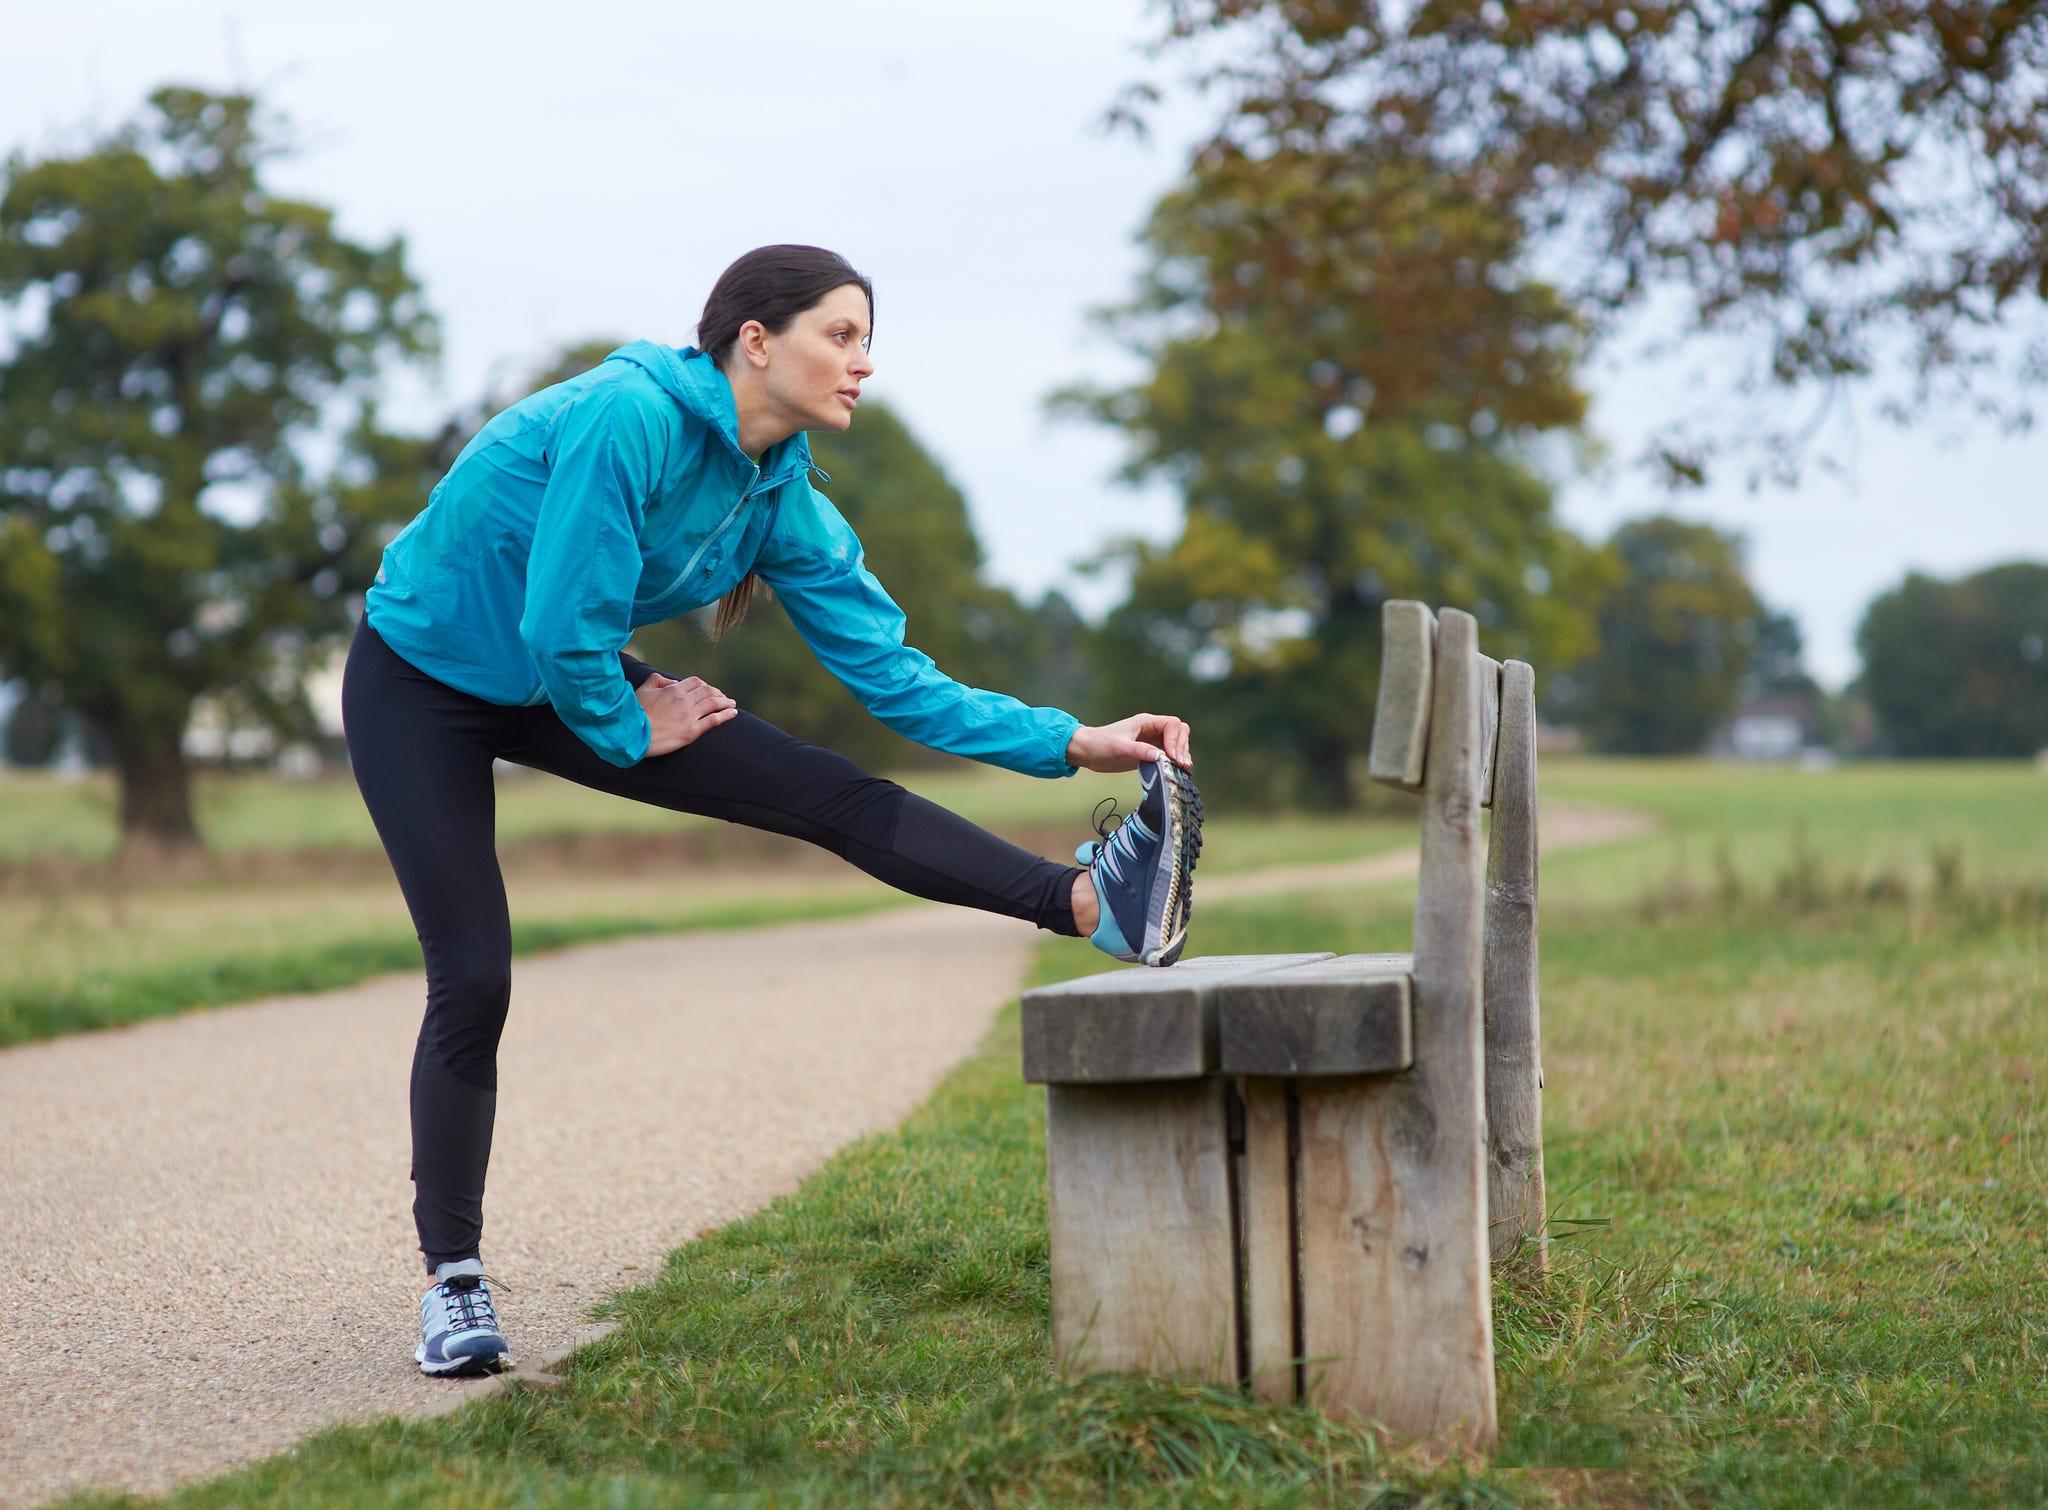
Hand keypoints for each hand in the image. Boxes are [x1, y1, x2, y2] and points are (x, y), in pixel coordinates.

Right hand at [637, 673, 737, 756]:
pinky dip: (726, 715)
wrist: (631, 734)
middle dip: (718, 693)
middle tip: (724, 698)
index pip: (695, 682)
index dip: (704, 685)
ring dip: (726, 702)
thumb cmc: (634, 713)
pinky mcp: (691, 732)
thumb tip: (672, 681)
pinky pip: (714, 720)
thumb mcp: (643, 690)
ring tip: (732, 704)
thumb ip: (657, 680)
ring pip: (714, 704)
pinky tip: (733, 713)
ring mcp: (689, 716)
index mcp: (673, 690)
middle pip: (708, 692)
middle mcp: (684, 700)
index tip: (709, 690)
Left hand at [1064, 712, 1192, 772]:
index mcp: (1146, 722)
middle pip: (1179, 731)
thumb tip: (1159, 756)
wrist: (1087, 751)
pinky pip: (1168, 754)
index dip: (1175, 740)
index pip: (1172, 724)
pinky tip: (1176, 770)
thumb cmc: (1100, 744)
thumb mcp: (1119, 747)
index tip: (1171, 756)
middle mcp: (1152, 729)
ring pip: (1176, 743)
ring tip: (1183, 769)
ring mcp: (1151, 741)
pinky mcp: (1148, 752)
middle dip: (1182, 746)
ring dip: (1181, 754)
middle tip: (1181, 764)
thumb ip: (1139, 750)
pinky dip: (1174, 761)